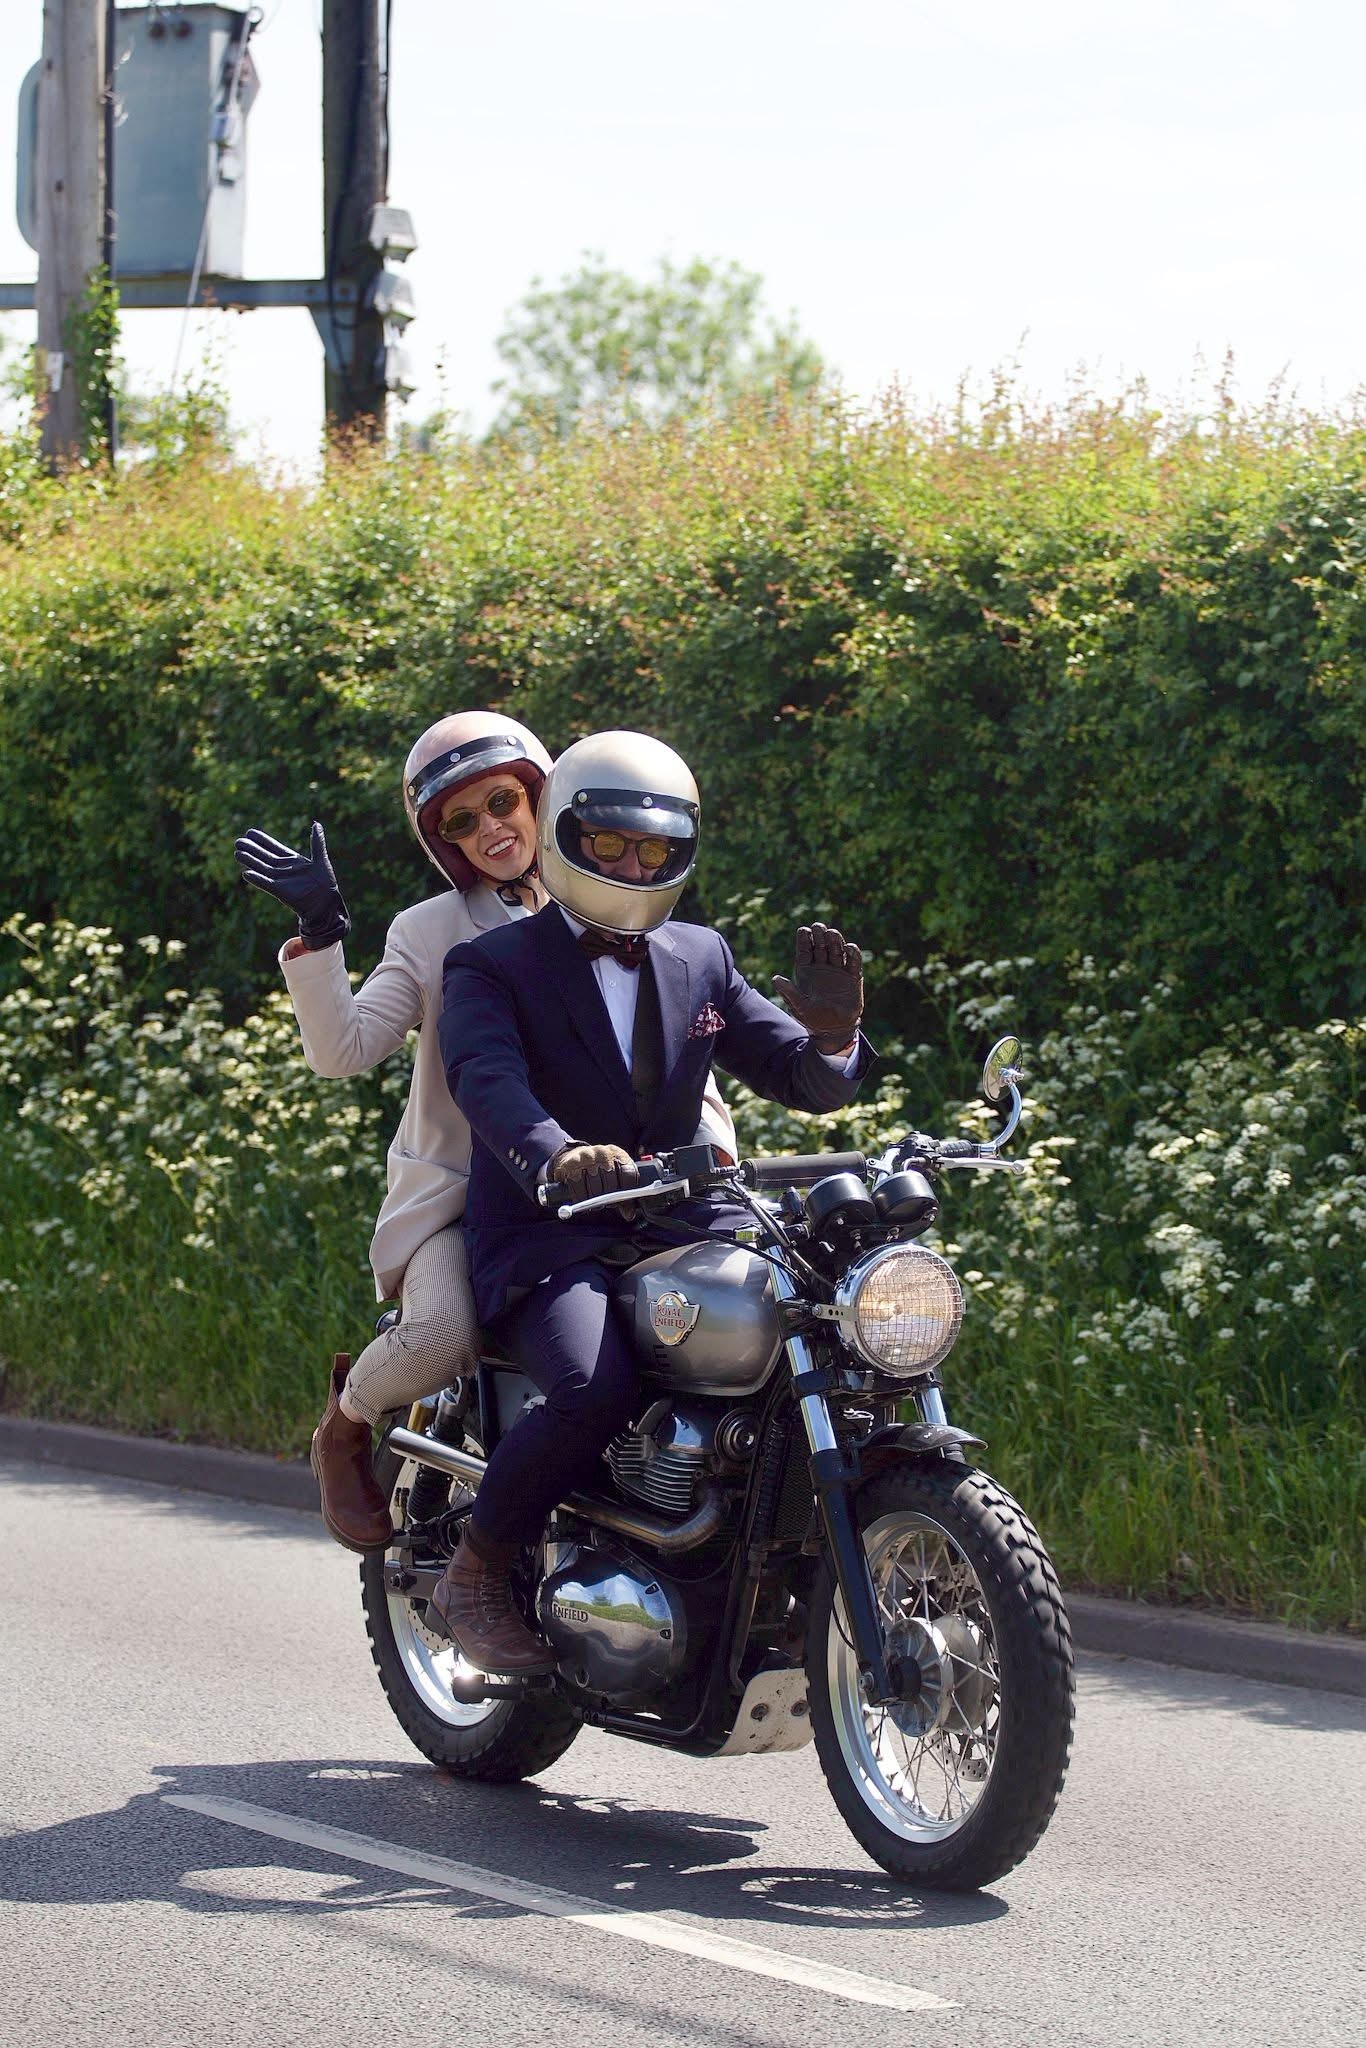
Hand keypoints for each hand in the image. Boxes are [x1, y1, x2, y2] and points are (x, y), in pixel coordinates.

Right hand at [234, 821, 349, 950]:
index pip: (274, 847)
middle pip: (264, 857)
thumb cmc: (325, 882)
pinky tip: (246, 873)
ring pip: (262, 868)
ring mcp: (280, 880)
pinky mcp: (280, 891)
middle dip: (252, 849)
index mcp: (292, 860)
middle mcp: (283, 869)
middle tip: (238, 841)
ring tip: (237, 853)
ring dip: (250, 861)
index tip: (250, 832)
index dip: (262, 840)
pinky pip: (266, 884)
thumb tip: (316, 823)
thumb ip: (317, 842)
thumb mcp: (321, 859)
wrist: (326, 903)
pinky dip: (257, 879)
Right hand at [549, 1141, 640, 1209]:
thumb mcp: (615, 1176)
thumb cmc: (599, 1168)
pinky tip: (582, 1198)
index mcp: (619, 1154)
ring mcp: (587, 1158)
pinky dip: (580, 1198)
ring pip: (594, 1190)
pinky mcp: (571, 1164)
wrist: (574, 1154)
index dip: (627, 1193)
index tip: (623, 1202)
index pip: (628, 1174)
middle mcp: (603, 1153)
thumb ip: (624, 1196)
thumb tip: (629, 1214)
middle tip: (605, 1203)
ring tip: (594, 1201)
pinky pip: (578, 1189)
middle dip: (609, 1200)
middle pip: (611, 1185)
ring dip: (594, 1201)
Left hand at [772, 923, 863, 1052]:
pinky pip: (853, 962)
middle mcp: (821, 966)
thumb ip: (788, 992)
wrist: (833, 1029)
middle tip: (819, 927)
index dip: (803, 938)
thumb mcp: (798, 1006)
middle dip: (820, 935)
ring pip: (837, 950)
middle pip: (821, 945)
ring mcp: (838, 969)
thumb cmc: (812, 1018)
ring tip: (833, 934)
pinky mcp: (852, 977)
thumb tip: (774, 979)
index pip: (804, 949)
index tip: (803, 930)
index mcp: (806, 969)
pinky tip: (850, 948)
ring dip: (835, 941)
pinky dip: (853, 954)